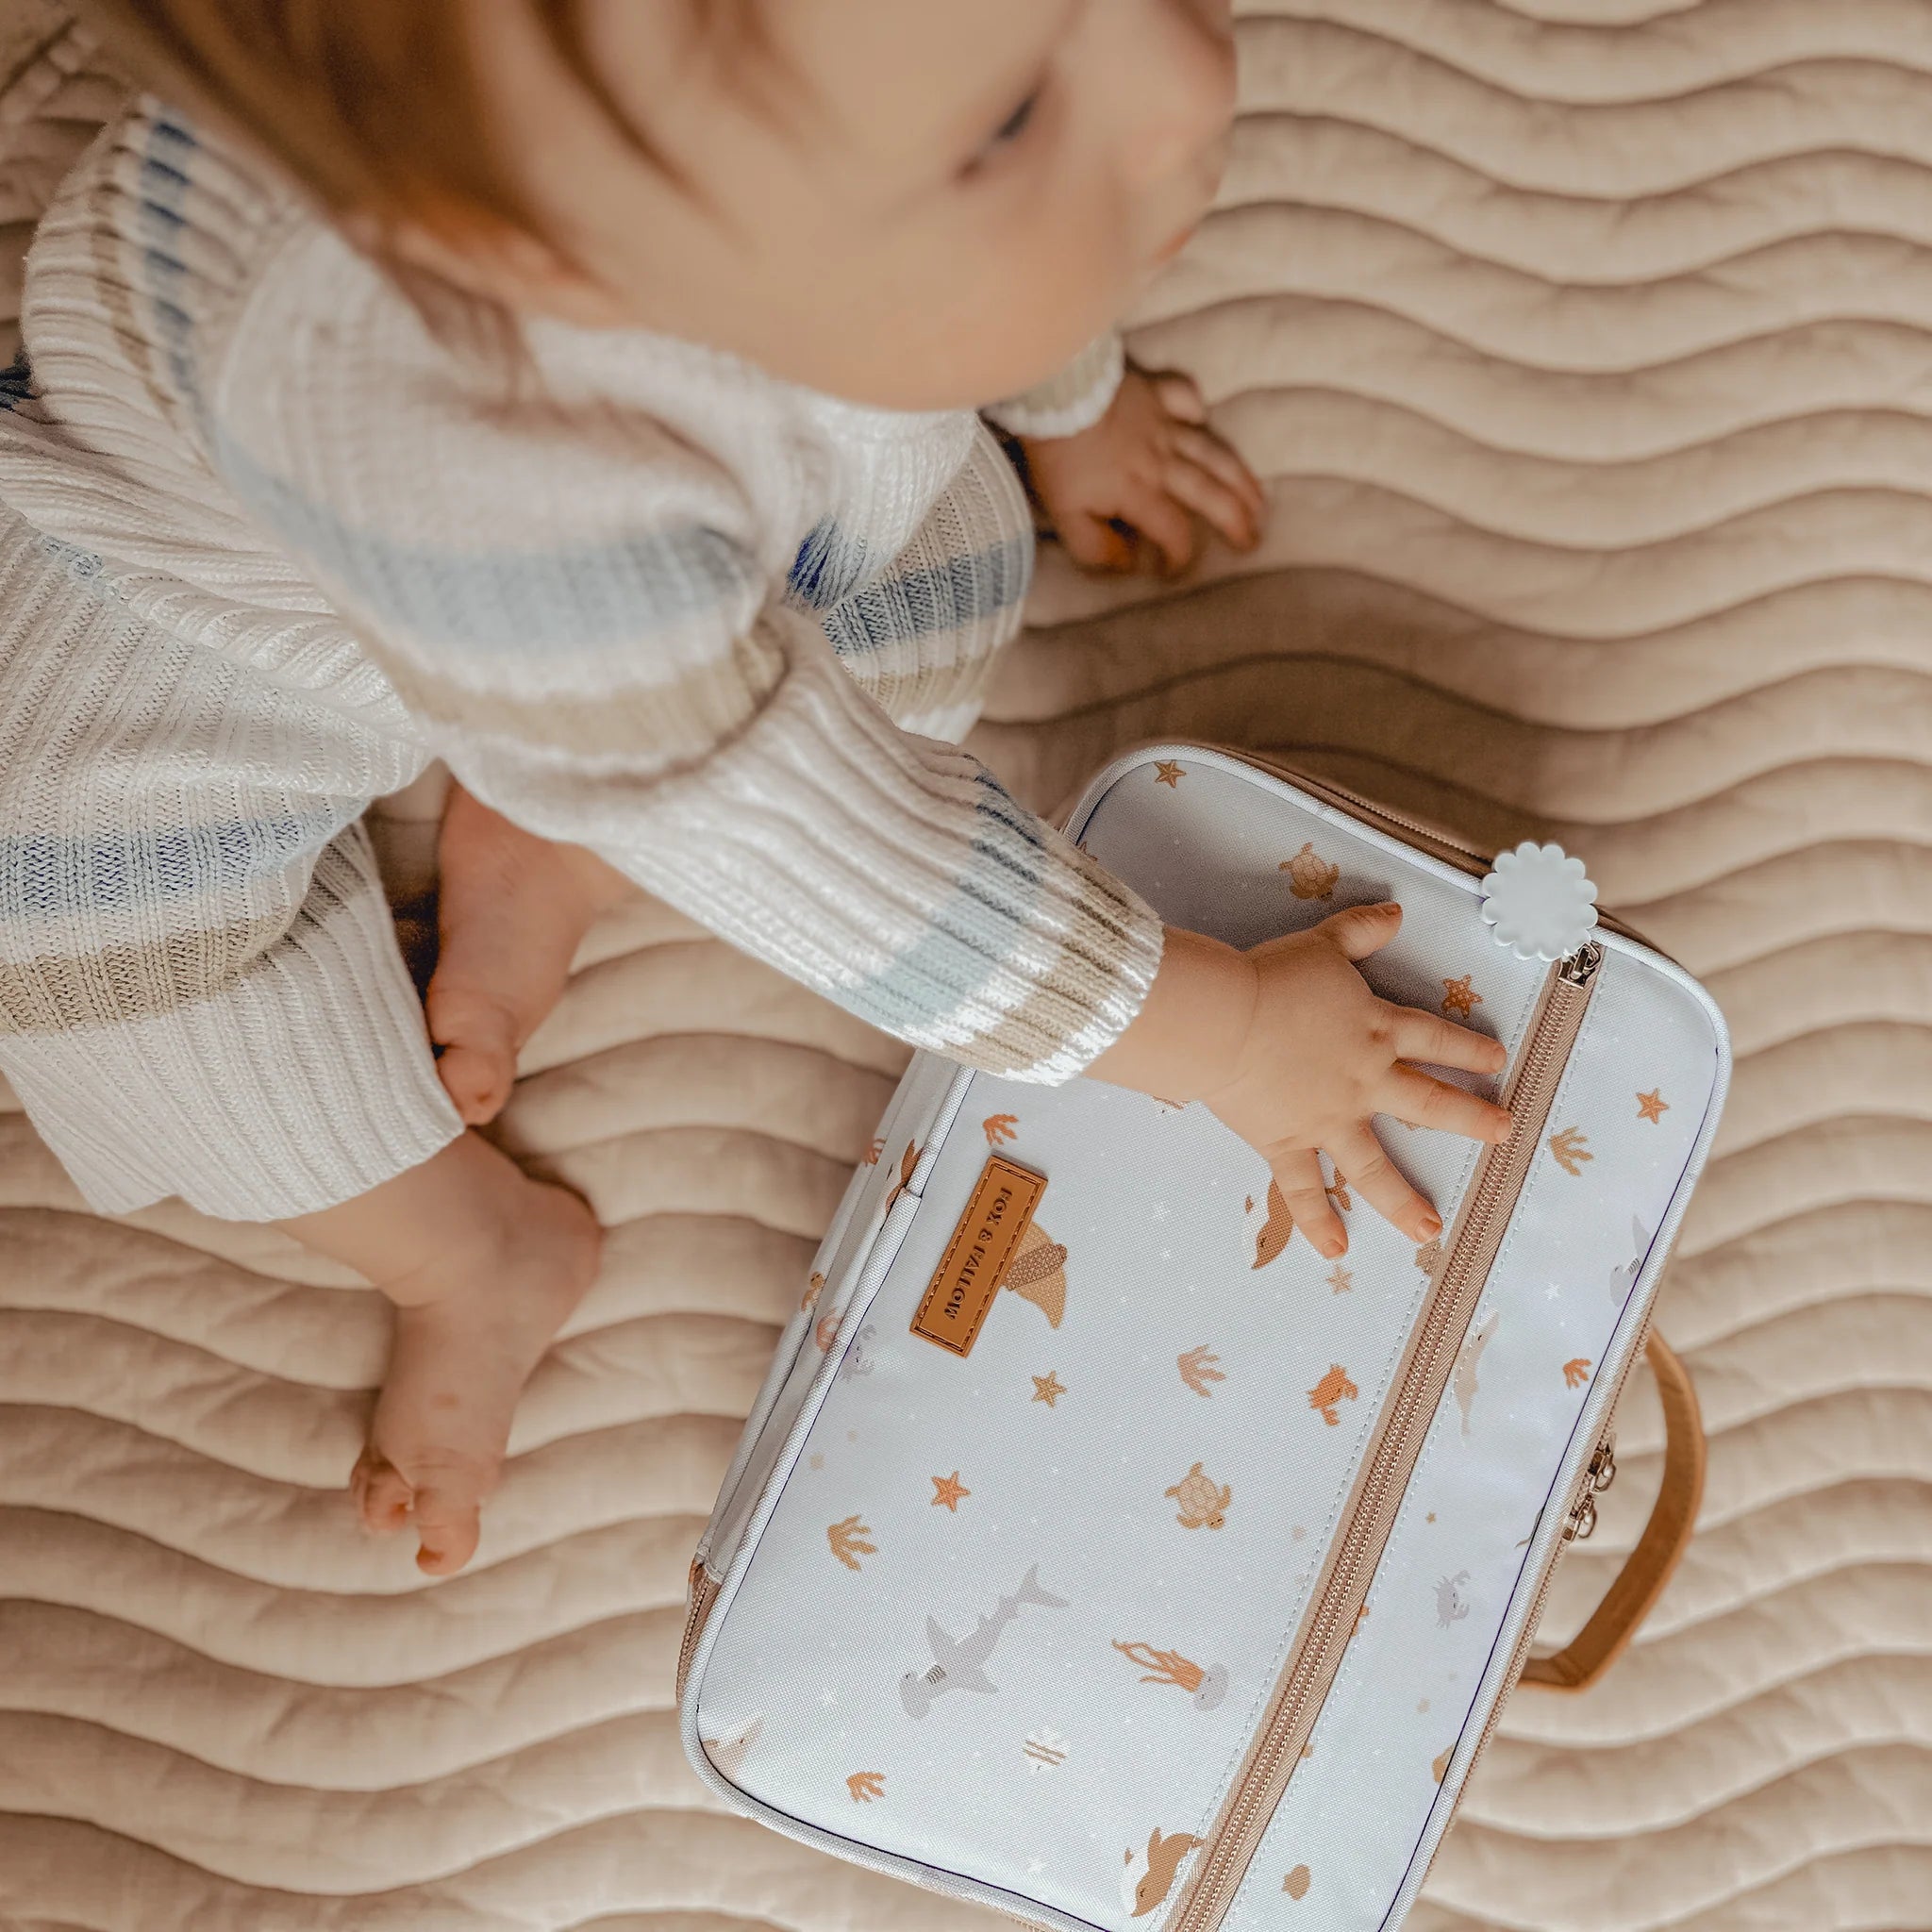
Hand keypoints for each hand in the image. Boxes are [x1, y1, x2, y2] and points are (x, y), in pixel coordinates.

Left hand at [1018, 365, 1264, 575]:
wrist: (1055, 392)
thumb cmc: (1056, 456)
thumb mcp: (1064, 515)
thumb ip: (1094, 547)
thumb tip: (1126, 563)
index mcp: (1139, 491)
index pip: (1174, 531)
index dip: (1180, 556)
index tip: (1174, 571)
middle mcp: (1162, 460)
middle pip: (1211, 493)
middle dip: (1237, 520)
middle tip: (1253, 540)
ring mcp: (1163, 423)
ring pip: (1214, 451)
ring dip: (1241, 477)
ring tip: (1259, 498)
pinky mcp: (1156, 391)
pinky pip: (1187, 397)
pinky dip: (1198, 409)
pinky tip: (1204, 422)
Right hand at [1088, 905, 1512, 1257]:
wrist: (1228, 1018)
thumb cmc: (1272, 978)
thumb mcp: (1322, 943)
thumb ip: (1361, 931)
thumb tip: (1398, 911)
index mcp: (1377, 1029)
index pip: (1434, 1037)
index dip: (1467, 1047)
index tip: (1497, 1060)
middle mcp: (1365, 1080)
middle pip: (1428, 1102)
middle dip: (1470, 1118)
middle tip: (1504, 1132)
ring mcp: (1329, 1119)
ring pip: (1374, 1166)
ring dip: (1404, 1200)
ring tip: (1430, 1230)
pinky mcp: (1288, 1142)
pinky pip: (1304, 1189)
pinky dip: (1318, 1220)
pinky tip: (1336, 1250)